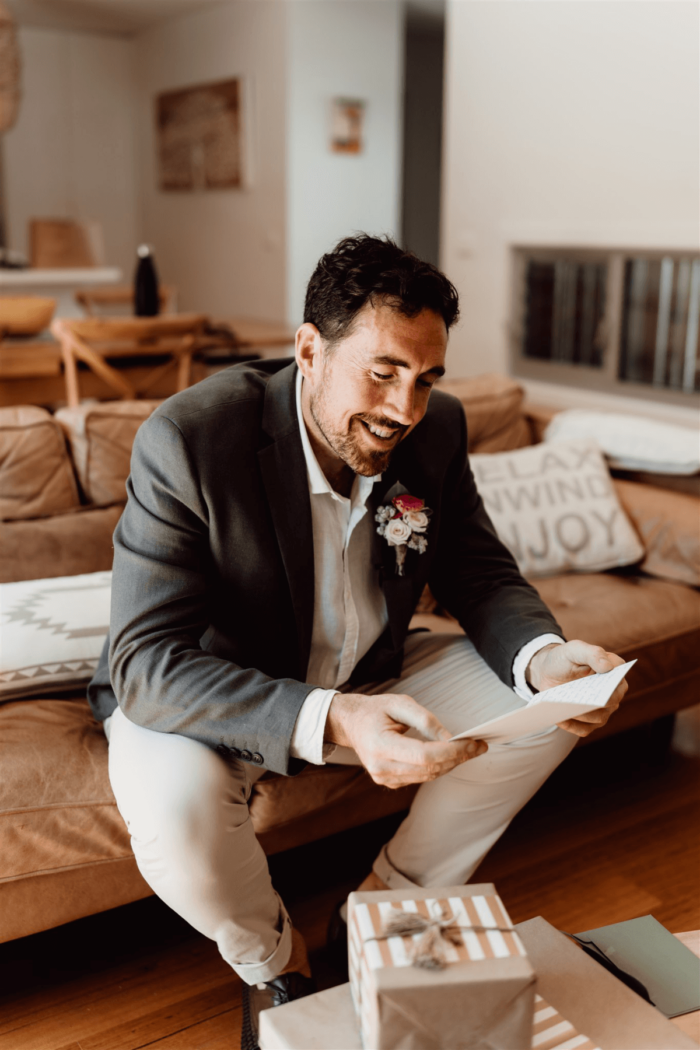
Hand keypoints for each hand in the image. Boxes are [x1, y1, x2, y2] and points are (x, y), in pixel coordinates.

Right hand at [324, 692, 486, 788]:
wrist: (352, 724)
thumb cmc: (375, 710)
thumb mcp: (399, 703)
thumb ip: (425, 719)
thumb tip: (449, 737)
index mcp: (379, 744)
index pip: (423, 755)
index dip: (451, 751)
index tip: (472, 742)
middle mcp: (380, 766)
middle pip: (429, 769)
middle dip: (457, 757)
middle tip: (479, 745)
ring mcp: (383, 778)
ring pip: (428, 776)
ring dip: (452, 764)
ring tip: (470, 750)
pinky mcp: (389, 782)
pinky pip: (421, 777)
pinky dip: (439, 767)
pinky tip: (451, 756)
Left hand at [526, 640, 627, 737]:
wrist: (548, 671)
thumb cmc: (565, 658)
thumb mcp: (575, 649)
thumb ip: (592, 653)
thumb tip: (608, 667)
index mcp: (614, 672)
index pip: (618, 681)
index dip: (611, 685)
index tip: (598, 686)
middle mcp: (613, 693)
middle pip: (609, 703)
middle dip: (594, 704)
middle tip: (579, 702)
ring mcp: (603, 710)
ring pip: (597, 718)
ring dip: (581, 715)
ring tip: (565, 709)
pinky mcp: (589, 722)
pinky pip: (583, 729)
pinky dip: (571, 725)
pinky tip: (559, 718)